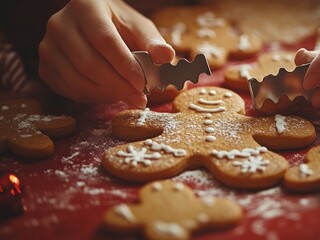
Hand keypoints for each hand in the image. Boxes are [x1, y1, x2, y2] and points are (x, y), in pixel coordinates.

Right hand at [39, 0, 174, 106]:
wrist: (92, 23)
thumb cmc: (119, 25)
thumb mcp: (138, 27)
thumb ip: (152, 42)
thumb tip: (166, 56)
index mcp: (86, 6)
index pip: (104, 40)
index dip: (125, 65)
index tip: (142, 84)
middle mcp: (60, 24)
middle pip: (89, 63)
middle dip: (119, 86)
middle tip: (140, 99)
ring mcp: (48, 46)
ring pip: (77, 80)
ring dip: (106, 95)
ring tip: (128, 97)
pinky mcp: (45, 66)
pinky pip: (68, 89)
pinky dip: (92, 98)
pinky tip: (109, 94)